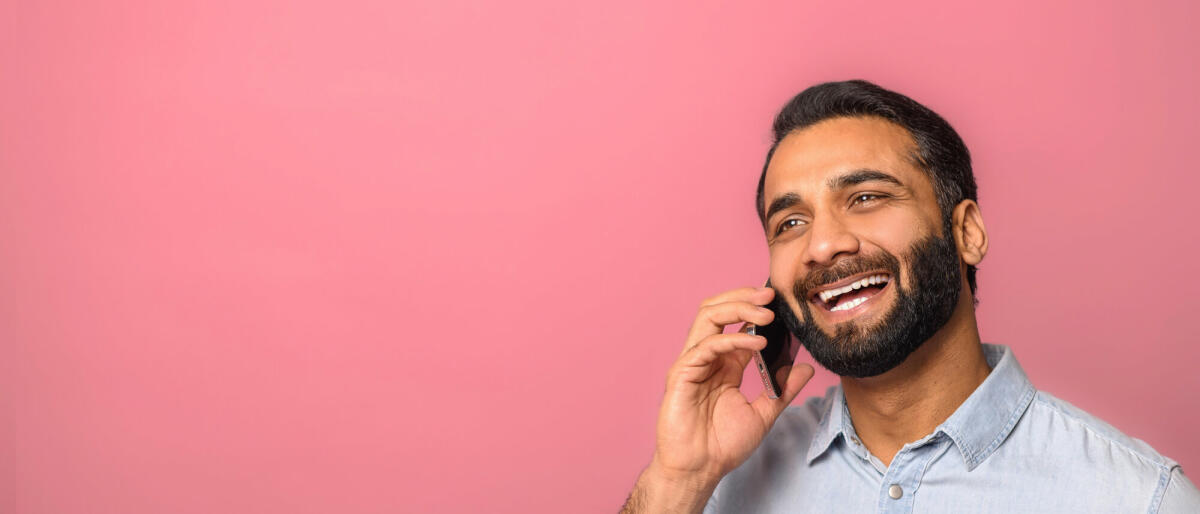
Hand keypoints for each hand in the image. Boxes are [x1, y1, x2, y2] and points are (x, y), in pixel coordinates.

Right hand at [652, 286, 814, 481]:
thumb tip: (805, 368)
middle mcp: (706, 357)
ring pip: (708, 317)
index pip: (736, 322)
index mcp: (724, 363)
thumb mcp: (764, 413)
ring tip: (766, 312)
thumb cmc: (722, 445)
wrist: (700, 469)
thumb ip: (783, 389)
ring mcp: (692, 362)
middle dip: (744, 297)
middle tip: (772, 295)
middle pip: (718, 310)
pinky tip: (757, 343)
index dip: (756, 308)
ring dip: (738, 308)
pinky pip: (706, 345)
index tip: (782, 302)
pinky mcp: (682, 373)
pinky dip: (733, 338)